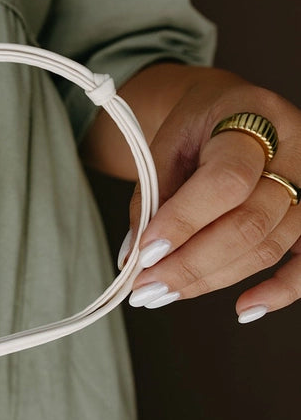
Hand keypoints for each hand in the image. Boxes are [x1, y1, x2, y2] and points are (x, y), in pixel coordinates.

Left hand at [125, 68, 300, 320]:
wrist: (231, 110)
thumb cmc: (198, 126)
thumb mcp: (166, 142)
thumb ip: (152, 194)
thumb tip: (135, 257)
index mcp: (252, 118)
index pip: (225, 181)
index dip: (183, 222)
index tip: (145, 253)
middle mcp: (294, 152)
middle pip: (250, 224)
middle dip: (191, 264)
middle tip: (147, 286)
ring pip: (268, 248)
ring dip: (212, 279)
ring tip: (164, 292)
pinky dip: (279, 291)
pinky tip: (244, 309)